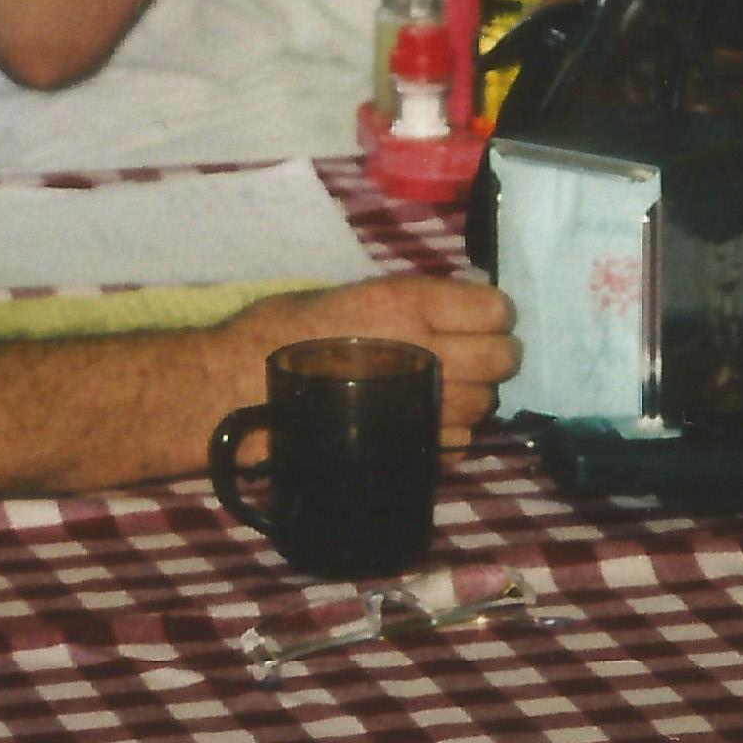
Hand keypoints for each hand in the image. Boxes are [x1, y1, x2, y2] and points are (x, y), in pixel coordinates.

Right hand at [237, 274, 519, 444]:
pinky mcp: (410, 447)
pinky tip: (419, 421)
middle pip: (503, 357)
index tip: (474, 317)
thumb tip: (452, 310)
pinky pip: (460, 441)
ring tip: (436, 389)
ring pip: (487, 404)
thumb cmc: (280, 332)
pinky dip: (449, 432)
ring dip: (471, 396)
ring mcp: (422, 406)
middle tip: (466, 355)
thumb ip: (405, 304)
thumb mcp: (344, 295)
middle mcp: (425, 352)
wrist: (239, 391)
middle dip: (493, 355)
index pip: (495, 308)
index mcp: (406, 304)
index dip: (490, 313)